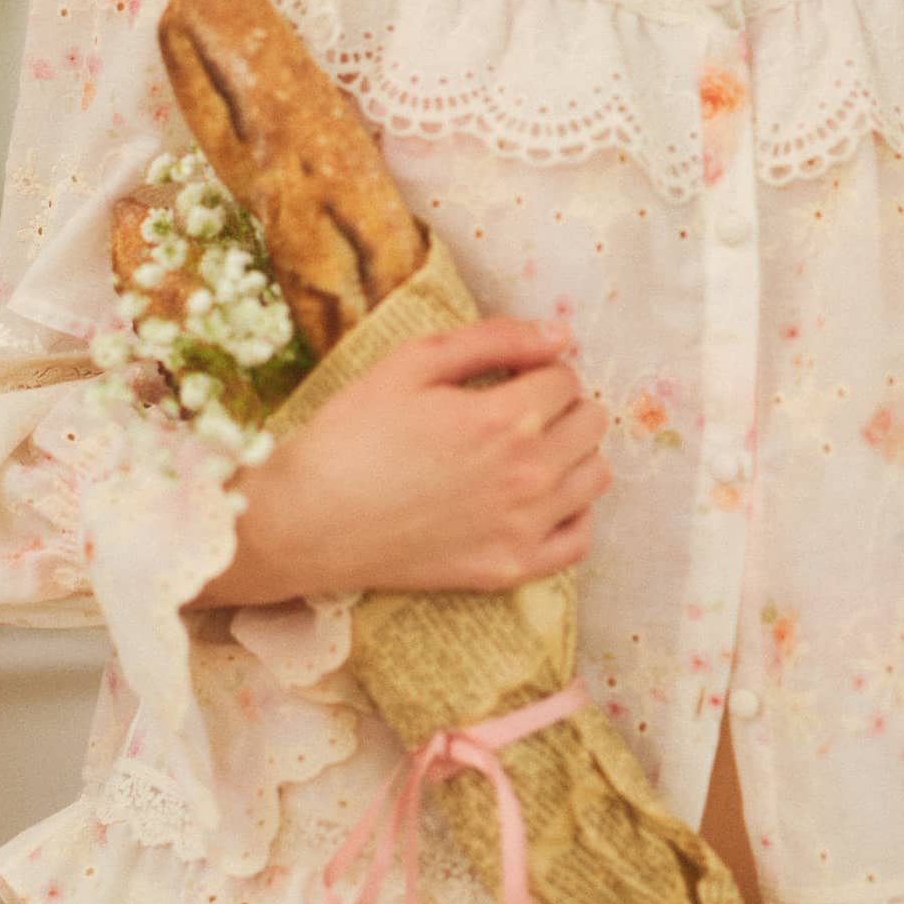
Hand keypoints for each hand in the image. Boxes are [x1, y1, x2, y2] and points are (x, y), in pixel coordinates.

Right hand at [189, 314, 611, 606]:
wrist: (308, 521)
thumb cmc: (353, 434)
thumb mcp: (412, 363)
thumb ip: (494, 339)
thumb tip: (559, 334)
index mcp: (507, 419)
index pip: (566, 378)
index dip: (535, 369)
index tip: (504, 378)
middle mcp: (529, 475)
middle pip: (590, 423)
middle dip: (560, 405)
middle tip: (514, 412)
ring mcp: (524, 528)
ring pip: (595, 477)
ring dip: (571, 455)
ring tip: (525, 452)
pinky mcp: (511, 568)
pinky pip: (579, 539)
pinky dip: (570, 514)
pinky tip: (537, 500)